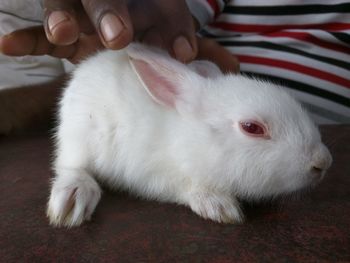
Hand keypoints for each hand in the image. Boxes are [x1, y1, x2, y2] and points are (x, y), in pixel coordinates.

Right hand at [12, 0, 195, 62]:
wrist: (137, 31)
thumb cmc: (156, 25)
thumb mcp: (169, 23)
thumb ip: (178, 32)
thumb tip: (184, 53)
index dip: (112, 10)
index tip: (118, 36)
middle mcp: (99, 1)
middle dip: (100, 12)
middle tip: (111, 36)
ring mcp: (77, 13)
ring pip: (62, 5)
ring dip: (60, 17)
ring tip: (62, 33)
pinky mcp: (62, 35)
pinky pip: (39, 36)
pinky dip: (26, 40)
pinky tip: (7, 45)